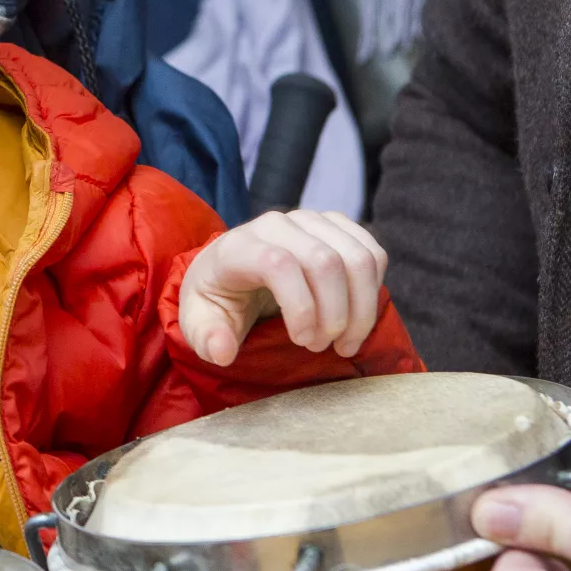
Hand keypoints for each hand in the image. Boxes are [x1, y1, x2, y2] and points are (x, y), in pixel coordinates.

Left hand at [177, 210, 386, 365]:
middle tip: (321, 347)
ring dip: (361, 308)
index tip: (301, 341)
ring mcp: (310, 220)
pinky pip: (373, 254)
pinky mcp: (336, 225)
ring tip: (343, 341)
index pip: (279, 264)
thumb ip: (205, 338)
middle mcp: (276, 224)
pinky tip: (356, 316)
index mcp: (237, 247)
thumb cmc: (217, 298)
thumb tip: (222, 351)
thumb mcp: (198, 323)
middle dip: (334, 315)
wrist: (230, 270)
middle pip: (326, 262)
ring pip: (358, 258)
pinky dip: (373, 292)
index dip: (300, 307)